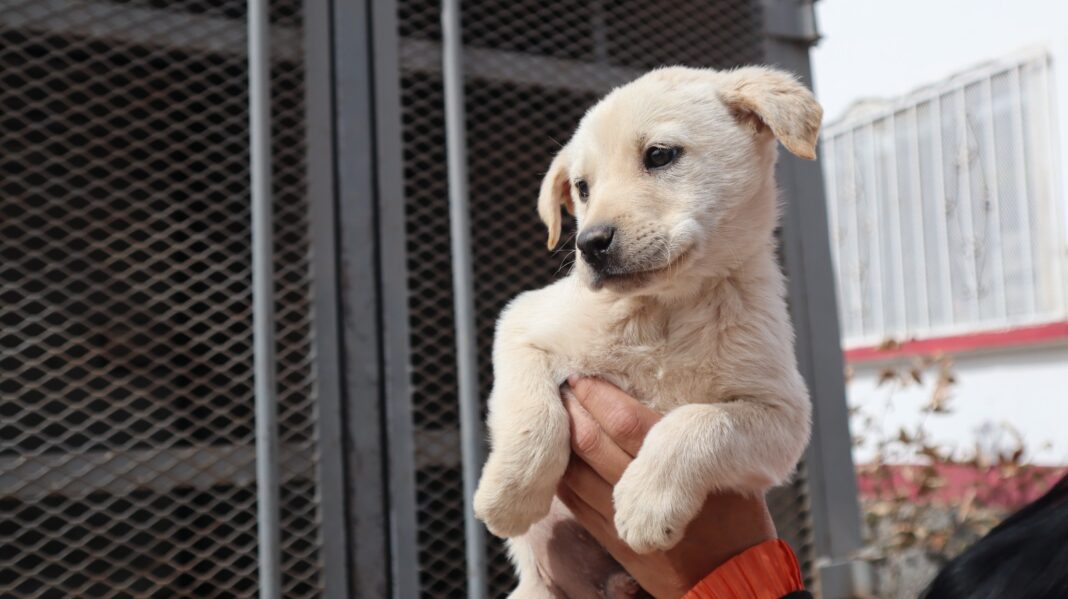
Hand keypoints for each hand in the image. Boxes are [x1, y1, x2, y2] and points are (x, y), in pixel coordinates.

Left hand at [557, 377, 775, 598]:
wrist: (729, 583)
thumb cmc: (735, 519)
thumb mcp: (732, 468)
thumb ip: (693, 435)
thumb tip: (648, 391)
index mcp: (682, 465)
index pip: (625, 420)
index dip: (597, 394)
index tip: (582, 374)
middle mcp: (647, 492)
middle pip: (592, 441)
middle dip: (571, 410)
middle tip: (557, 385)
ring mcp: (623, 519)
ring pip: (575, 470)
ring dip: (561, 440)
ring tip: (553, 415)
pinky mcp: (612, 540)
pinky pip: (573, 502)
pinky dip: (561, 474)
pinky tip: (557, 456)